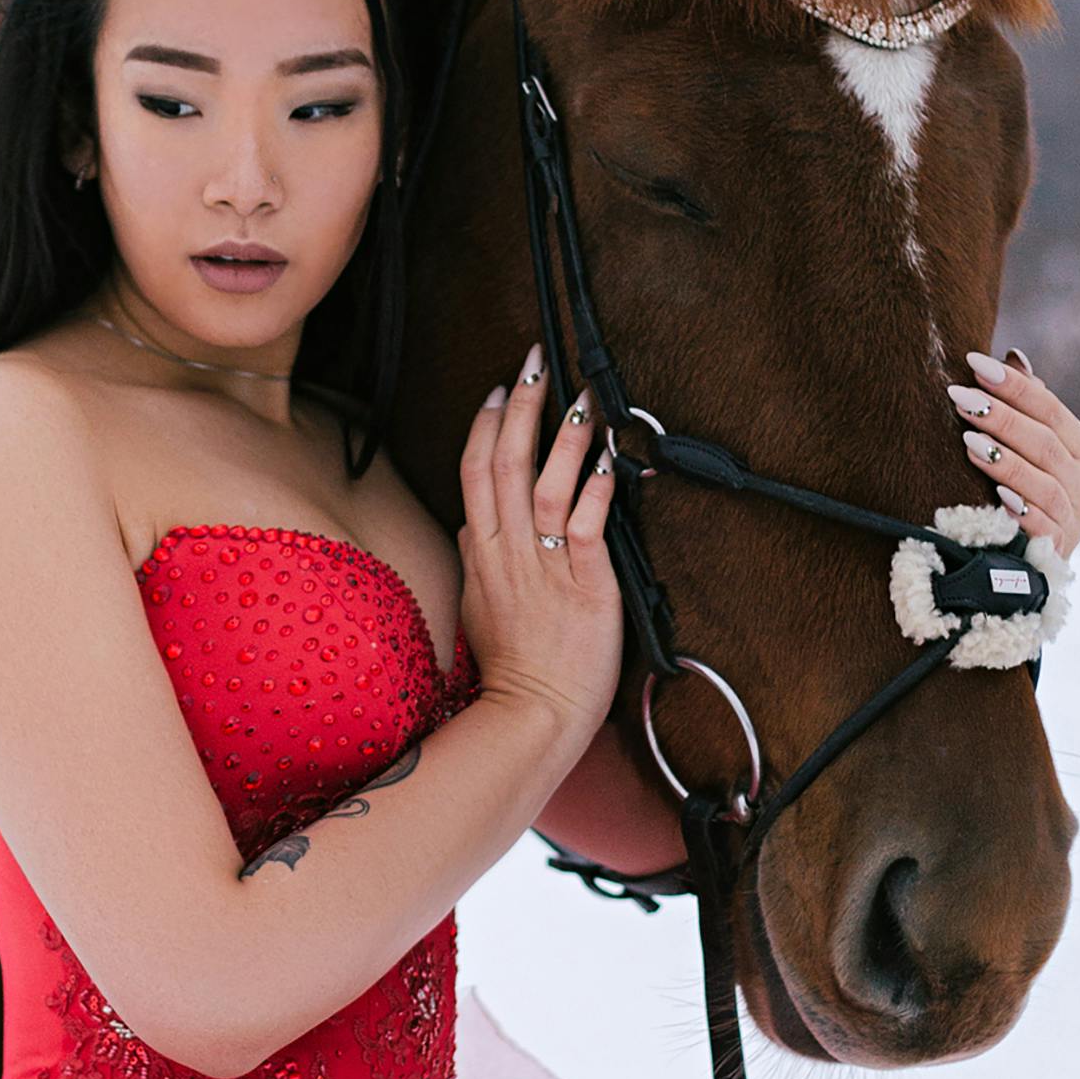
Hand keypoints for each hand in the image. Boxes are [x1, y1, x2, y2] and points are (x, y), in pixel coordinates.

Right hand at [456, 345, 622, 757]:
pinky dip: (595, 490)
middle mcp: (508, 552)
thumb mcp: (479, 605)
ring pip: (546, 486)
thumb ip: (477, 558)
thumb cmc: (514, 667)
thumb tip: (471, 523)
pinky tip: (607, 460)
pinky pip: (586, 529)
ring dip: (564, 437)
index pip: (475, 472)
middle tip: (535, 362)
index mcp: (482, 552)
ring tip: (579, 397)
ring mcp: (545, 568)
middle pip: (505, 464)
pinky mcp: (585, 586)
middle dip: (521, 408)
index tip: (500, 389)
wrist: (534, 716)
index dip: (487, 424)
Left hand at [945, 350, 1079, 555]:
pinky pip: (1040, 528)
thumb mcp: (1029, 450)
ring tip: (967, 440)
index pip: (1049, 408)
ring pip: (1043, 483)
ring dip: (1005, 461)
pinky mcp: (1055, 549)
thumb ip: (1026, 407)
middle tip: (959, 397)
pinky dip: (1020, 511)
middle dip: (1002, 417)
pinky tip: (996, 496)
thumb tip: (1014, 357)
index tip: (973, 363)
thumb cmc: (1024, 491)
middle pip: (1045, 442)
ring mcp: (1073, 517)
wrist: (1028, 562)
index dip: (1014, 386)